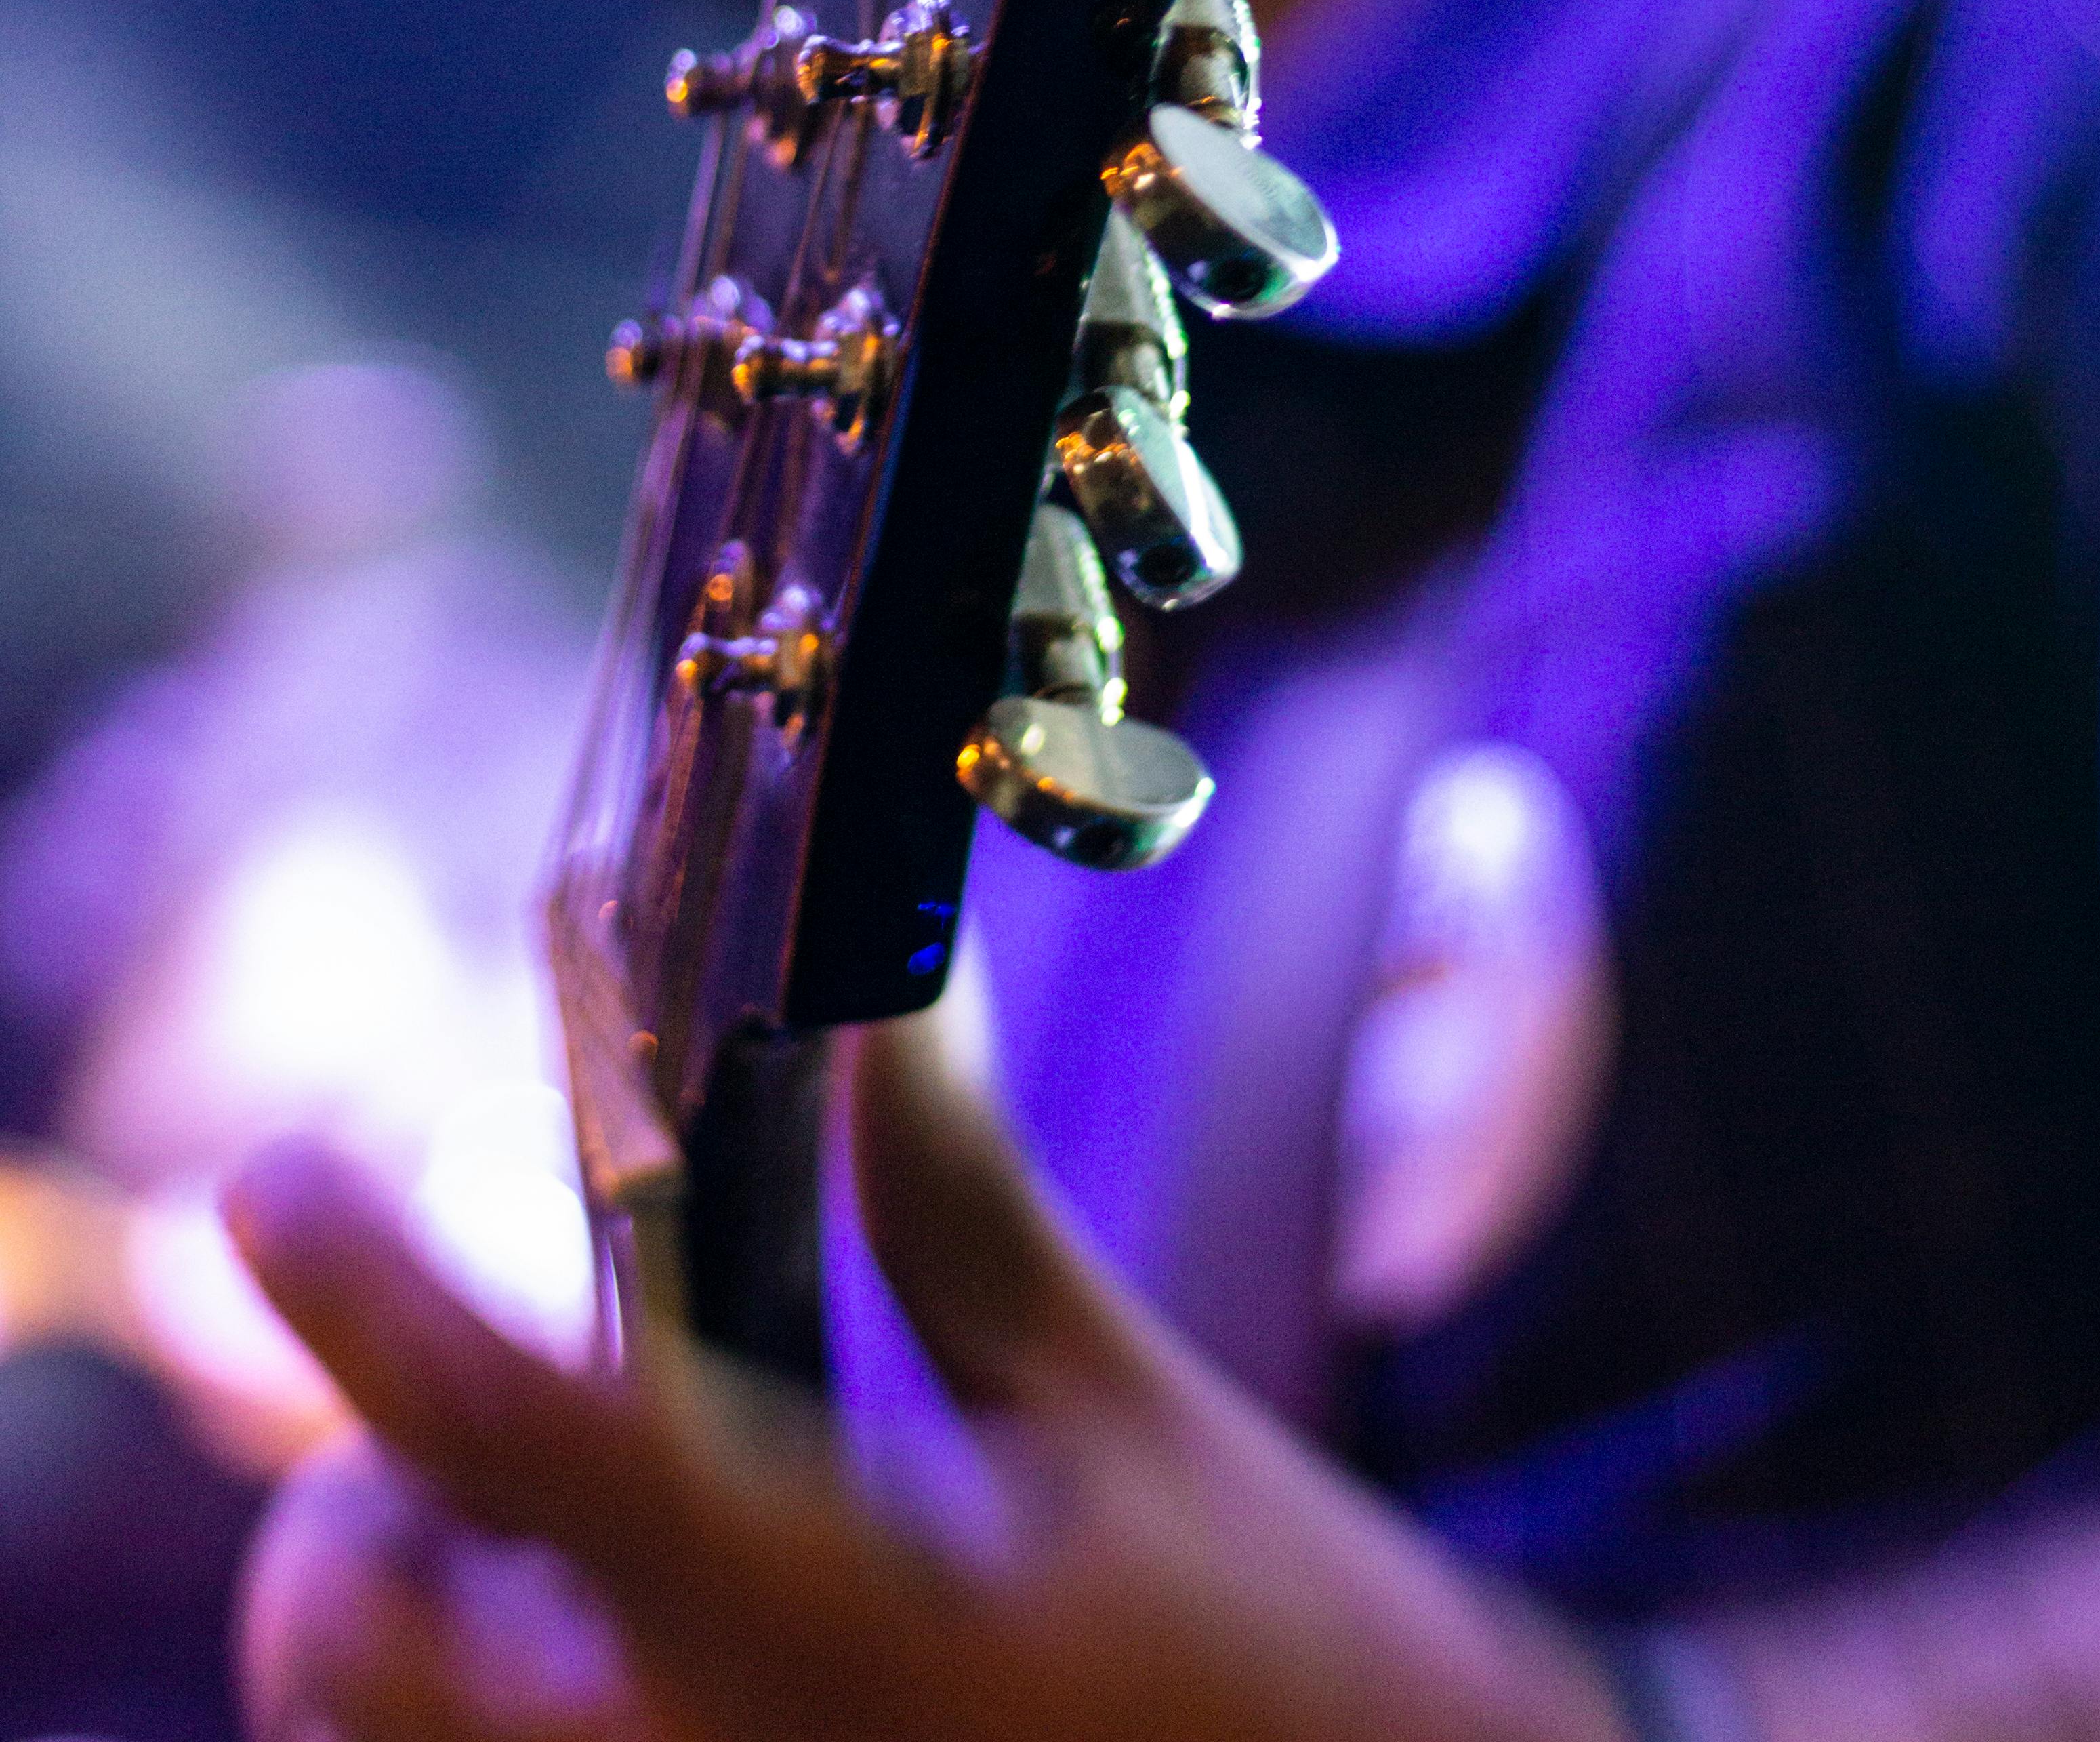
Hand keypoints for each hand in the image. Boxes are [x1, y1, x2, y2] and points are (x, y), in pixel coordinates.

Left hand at [229, 1016, 1623, 1741]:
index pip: (513, 1429)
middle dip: (361, 1497)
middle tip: (485, 1409)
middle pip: (346, 1642)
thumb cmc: (1271, 1648)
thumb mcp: (1117, 1410)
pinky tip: (628, 1644)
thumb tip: (888, 984)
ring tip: (557, 1539)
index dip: (363, 1289)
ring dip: (416, 1612)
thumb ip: (959, 1206)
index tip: (274, 1175)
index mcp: (829, 1607)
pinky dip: (502, 1705)